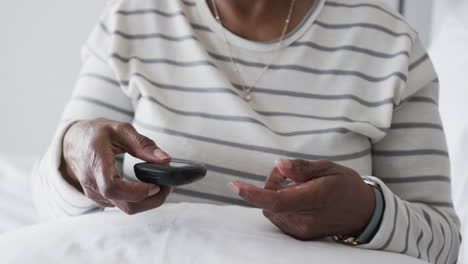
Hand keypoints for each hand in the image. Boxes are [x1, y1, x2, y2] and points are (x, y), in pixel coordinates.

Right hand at [60, 118, 172, 214]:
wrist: (73, 142)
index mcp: (96, 163)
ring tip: (161, 184)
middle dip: (152, 200)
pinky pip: (122, 204)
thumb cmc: (96, 134)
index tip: (156, 185)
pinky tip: (147, 186)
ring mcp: (96, 194)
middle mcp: (93, 183)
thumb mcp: (120, 129)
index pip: (113, 187)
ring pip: (126, 208)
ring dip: (148, 200)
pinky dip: (139, 199)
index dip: (137, 191)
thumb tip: (165, 159)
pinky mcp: (101, 198)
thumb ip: (143, 144)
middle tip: (168, 186)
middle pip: (125, 205)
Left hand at [228, 159, 374, 239]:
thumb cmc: (345, 185)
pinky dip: (280, 205)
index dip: (253, 193)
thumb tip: (278, 165)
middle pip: (270, 201)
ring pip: (271, 209)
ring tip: (298, 187)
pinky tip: (298, 198)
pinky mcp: (300, 234)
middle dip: (271, 184)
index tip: (235, 185)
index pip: (277, 200)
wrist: (363, 212)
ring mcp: (302, 229)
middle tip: (290, 174)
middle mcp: (306, 219)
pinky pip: (278, 217)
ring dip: (275, 195)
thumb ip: (301, 168)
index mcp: (315, 198)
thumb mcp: (327, 167)